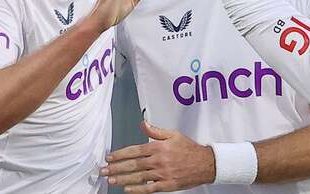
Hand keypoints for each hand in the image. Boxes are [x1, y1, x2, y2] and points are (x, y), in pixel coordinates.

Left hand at [100, 121, 214, 192]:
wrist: (206, 164)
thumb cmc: (189, 149)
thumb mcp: (173, 135)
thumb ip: (156, 131)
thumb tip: (143, 124)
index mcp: (159, 147)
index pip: (135, 151)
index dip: (120, 154)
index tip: (109, 157)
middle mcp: (159, 161)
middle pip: (133, 165)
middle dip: (116, 168)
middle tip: (103, 171)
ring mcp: (162, 174)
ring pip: (138, 177)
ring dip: (123, 179)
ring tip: (111, 180)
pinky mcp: (167, 185)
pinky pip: (149, 188)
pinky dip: (138, 190)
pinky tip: (127, 189)